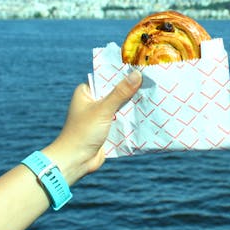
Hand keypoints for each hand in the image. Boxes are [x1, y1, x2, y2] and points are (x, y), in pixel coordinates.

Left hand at [45, 69, 141, 183]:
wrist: (75, 161)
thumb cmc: (83, 132)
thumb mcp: (103, 109)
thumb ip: (120, 92)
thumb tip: (137, 74)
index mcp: (86, 92)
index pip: (107, 78)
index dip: (123, 74)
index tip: (141, 68)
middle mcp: (93, 102)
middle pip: (116, 92)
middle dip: (131, 90)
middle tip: (152, 81)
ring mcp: (100, 116)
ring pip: (120, 107)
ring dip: (133, 105)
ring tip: (154, 95)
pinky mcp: (107, 129)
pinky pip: (122, 120)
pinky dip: (132, 118)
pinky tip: (148, 113)